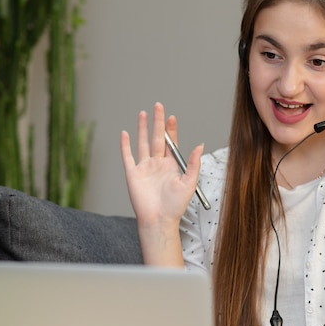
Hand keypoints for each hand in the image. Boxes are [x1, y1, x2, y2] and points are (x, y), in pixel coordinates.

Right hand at [120, 102, 202, 265]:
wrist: (158, 220)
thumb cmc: (175, 206)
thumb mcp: (189, 183)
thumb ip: (193, 164)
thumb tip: (200, 146)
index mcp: (171, 165)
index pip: (171, 142)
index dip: (171, 129)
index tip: (172, 117)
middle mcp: (157, 164)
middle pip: (157, 138)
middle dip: (158, 122)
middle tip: (159, 106)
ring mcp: (144, 168)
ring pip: (143, 143)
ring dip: (143, 128)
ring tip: (143, 113)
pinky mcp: (132, 174)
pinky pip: (127, 156)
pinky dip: (125, 145)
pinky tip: (124, 133)